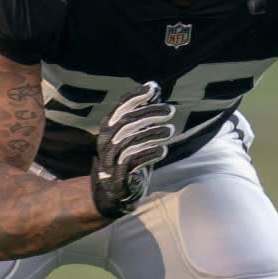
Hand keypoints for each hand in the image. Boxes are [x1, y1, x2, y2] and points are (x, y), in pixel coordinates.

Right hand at [90, 82, 175, 217]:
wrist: (116, 191)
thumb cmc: (130, 156)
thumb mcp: (136, 133)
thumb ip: (144, 114)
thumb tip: (155, 88)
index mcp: (109, 127)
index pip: (121, 107)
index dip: (136, 96)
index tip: (153, 88)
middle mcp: (107, 140)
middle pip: (127, 121)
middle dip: (150, 113)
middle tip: (171, 110)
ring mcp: (111, 158)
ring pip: (130, 141)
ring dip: (152, 133)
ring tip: (170, 130)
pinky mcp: (119, 174)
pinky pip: (133, 161)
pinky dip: (149, 155)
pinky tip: (163, 151)